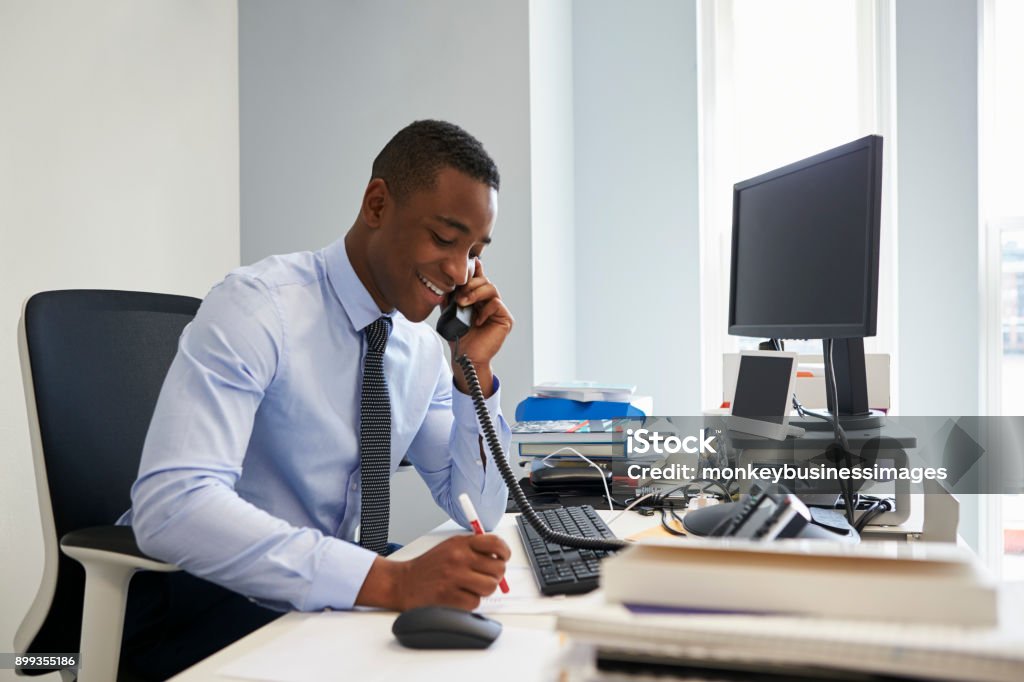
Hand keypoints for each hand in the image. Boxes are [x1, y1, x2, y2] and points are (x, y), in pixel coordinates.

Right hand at [355, 534, 509, 610]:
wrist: (403, 582)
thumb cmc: (429, 567)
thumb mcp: (450, 547)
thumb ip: (474, 549)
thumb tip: (499, 559)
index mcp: (461, 543)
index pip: (495, 543)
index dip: (504, 552)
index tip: (503, 558)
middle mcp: (458, 558)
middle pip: (498, 568)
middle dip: (495, 575)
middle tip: (485, 577)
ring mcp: (454, 577)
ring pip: (490, 587)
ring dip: (483, 590)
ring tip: (470, 587)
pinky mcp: (448, 596)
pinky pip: (475, 602)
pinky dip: (470, 602)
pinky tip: (458, 597)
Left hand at [449, 259, 512, 396]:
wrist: (466, 356)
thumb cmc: (459, 337)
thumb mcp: (450, 313)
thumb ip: (450, 297)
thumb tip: (447, 283)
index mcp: (478, 299)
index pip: (478, 279)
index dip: (476, 270)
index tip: (471, 263)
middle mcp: (489, 302)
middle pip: (485, 281)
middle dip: (470, 284)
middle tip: (458, 296)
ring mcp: (498, 310)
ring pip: (491, 289)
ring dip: (475, 293)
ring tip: (463, 303)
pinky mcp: (505, 319)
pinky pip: (496, 303)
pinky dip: (485, 309)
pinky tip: (477, 320)